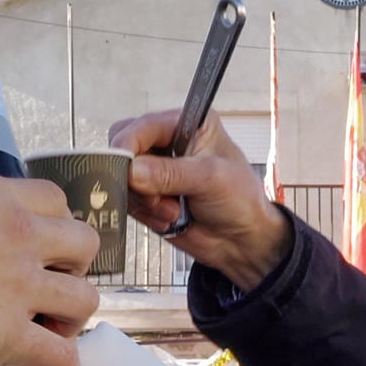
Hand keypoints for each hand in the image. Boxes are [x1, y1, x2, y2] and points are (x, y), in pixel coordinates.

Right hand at [0, 172, 99, 365]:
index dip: (52, 224)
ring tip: (53, 329)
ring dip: (73, 316)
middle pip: (83, 242)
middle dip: (73, 266)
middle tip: (50, 285)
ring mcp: (19, 285)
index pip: (50, 198)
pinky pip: (63, 356)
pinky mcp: (11, 335)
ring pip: (85, 298)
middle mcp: (16, 234)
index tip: (39, 243)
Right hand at [108, 110, 291, 289]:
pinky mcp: (149, 195)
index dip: (129, 145)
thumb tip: (132, 171)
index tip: (126, 169)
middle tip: (158, 197)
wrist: (242, 241)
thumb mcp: (211, 180)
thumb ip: (170, 173)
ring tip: (173, 212)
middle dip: (136, 178)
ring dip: (144, 201)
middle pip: (124, 149)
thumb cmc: (241, 200)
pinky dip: (144, 213)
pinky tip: (169, 219)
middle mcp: (168, 142)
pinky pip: (128, 200)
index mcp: (187, 124)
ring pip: (123, 178)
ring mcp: (156, 170)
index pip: (143, 125)